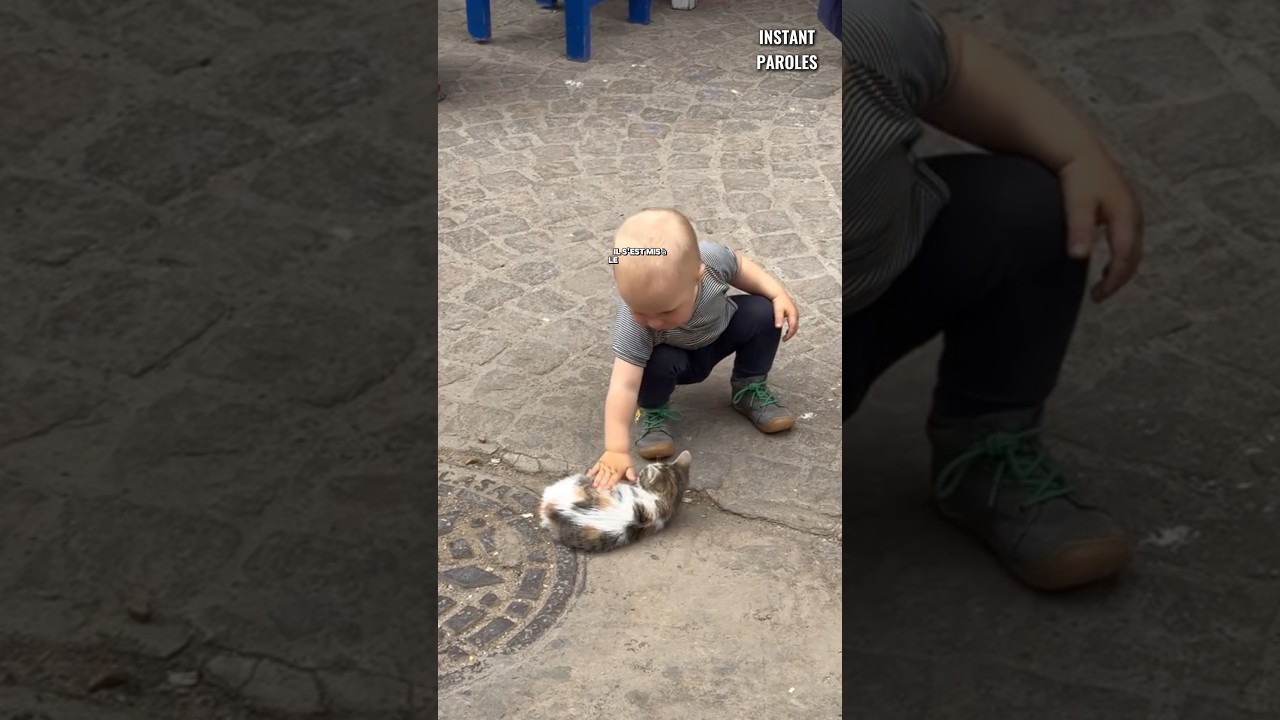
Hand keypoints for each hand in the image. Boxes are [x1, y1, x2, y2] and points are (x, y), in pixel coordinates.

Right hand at [586, 451, 635, 490]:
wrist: (618, 448)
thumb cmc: (624, 458)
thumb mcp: (630, 465)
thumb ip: (631, 473)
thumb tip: (634, 479)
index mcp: (617, 471)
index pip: (614, 479)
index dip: (610, 483)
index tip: (607, 488)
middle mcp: (610, 470)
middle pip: (606, 478)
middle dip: (602, 485)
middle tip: (599, 490)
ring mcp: (604, 466)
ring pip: (600, 474)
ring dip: (597, 480)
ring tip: (594, 485)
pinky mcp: (600, 463)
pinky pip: (595, 468)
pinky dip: (591, 472)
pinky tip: (588, 476)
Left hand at [772, 292, 799, 340]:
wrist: (778, 292)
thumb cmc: (778, 301)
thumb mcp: (777, 310)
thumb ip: (778, 318)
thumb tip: (778, 327)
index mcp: (793, 314)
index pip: (793, 327)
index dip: (789, 334)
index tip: (784, 339)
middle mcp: (796, 314)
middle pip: (795, 326)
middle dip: (791, 333)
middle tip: (785, 339)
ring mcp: (795, 312)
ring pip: (795, 324)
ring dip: (791, 330)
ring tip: (786, 335)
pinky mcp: (792, 311)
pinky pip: (793, 321)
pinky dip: (791, 326)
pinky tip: (786, 328)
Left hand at [1058, 146, 1143, 302]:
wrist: (1078, 149)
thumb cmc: (1077, 176)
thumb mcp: (1077, 203)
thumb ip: (1079, 229)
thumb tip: (1079, 257)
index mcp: (1126, 216)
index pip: (1125, 257)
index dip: (1114, 280)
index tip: (1098, 296)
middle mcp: (1134, 215)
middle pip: (1134, 255)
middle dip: (1120, 278)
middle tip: (1099, 295)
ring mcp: (1132, 211)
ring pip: (1133, 247)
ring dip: (1121, 267)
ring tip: (1102, 283)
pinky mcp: (1124, 208)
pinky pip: (1127, 238)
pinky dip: (1120, 255)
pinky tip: (1104, 261)